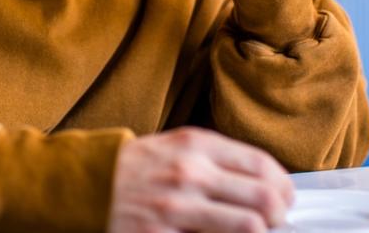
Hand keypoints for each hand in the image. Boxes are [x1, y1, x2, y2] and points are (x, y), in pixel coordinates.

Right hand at [108, 127, 293, 232]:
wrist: (83, 185)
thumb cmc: (134, 167)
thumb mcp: (174, 146)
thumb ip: (215, 159)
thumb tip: (262, 183)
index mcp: (195, 144)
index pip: (261, 165)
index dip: (283, 185)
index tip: (285, 197)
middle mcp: (189, 172)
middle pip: (263, 197)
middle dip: (279, 214)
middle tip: (277, 221)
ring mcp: (176, 206)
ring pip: (249, 225)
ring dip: (262, 232)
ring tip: (257, 232)